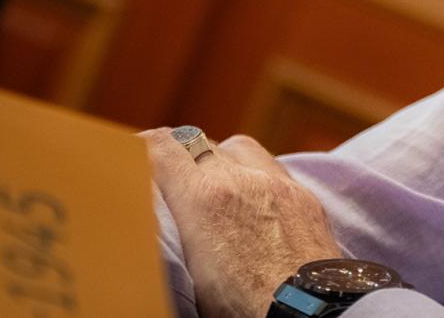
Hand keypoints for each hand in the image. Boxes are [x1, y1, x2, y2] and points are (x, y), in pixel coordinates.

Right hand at [143, 129, 343, 317]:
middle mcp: (242, 180)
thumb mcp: (190, 271)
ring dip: (222, 159)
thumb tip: (168, 223)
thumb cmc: (243, 307)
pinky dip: (256, 176)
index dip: (144, 145)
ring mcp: (279, 184)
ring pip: (240, 149)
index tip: (132, 152)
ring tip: (212, 185)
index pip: (164, 148)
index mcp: (203, 199)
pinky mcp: (306, 197)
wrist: (310, 312)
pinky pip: (273, 169)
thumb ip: (177, 228)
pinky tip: (254, 201)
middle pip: (201, 143)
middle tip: (169, 175)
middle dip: (181, 155)